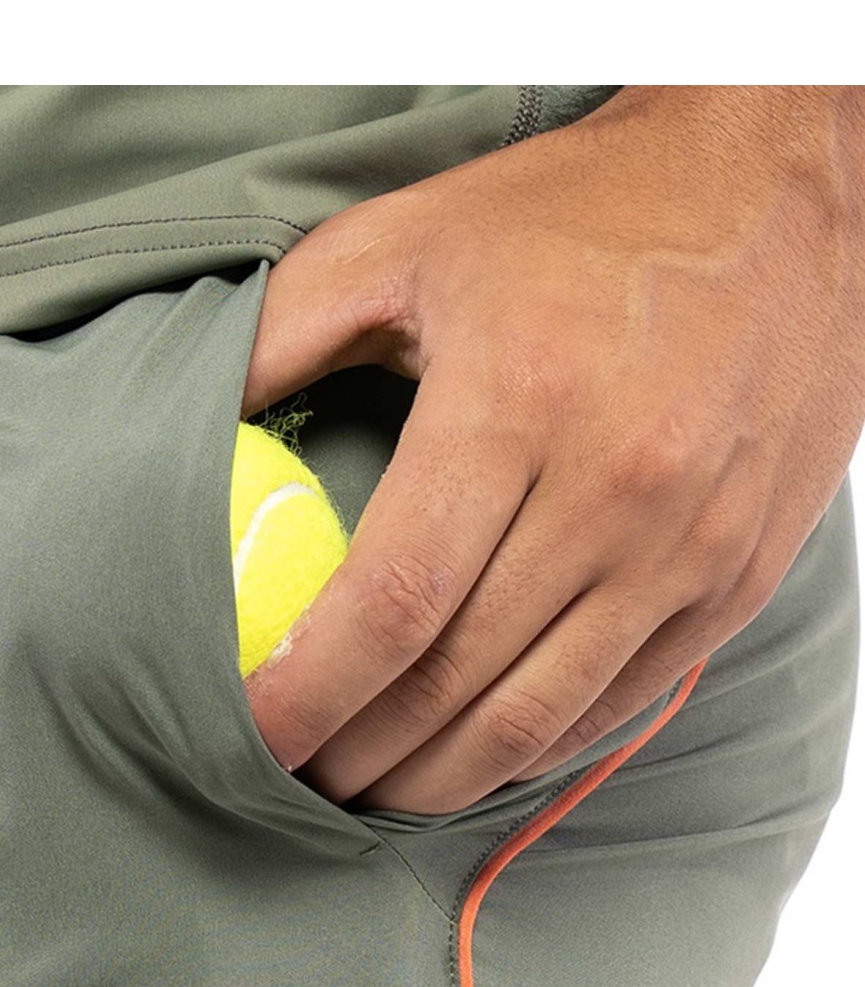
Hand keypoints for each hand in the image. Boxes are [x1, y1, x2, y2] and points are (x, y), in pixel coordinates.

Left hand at [240, 86, 864, 816]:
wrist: (785, 196)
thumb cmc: (582, 214)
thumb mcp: (410, 236)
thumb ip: (285, 328)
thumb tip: (202, 424)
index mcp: (521, 400)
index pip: (394, 597)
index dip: (311, 687)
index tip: (254, 730)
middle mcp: (617, 489)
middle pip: (458, 676)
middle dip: (360, 751)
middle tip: (297, 776)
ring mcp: (688, 547)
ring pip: (538, 716)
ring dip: (440, 777)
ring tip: (372, 791)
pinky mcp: (734, 579)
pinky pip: (618, 703)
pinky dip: (534, 749)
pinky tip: (473, 757)